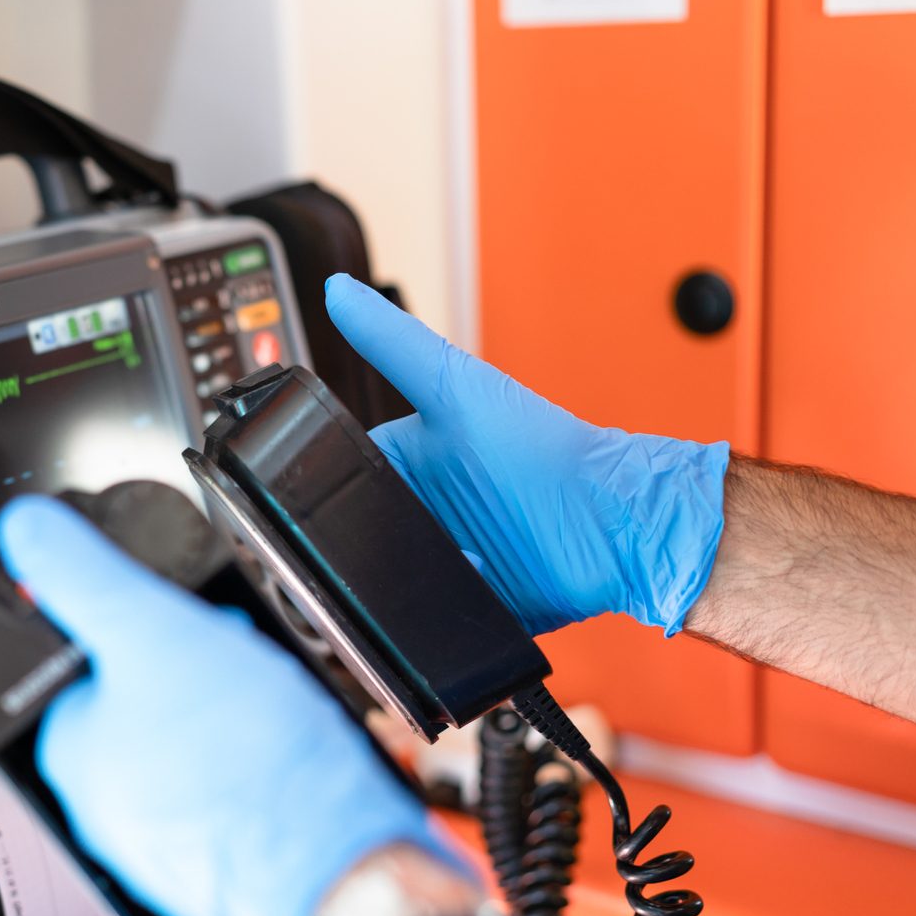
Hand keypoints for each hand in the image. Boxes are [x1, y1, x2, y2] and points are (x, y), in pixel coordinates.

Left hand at [0, 495, 460, 915]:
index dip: (147, 629)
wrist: (340, 863)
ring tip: (273, 716)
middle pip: (148, 704)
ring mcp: (163, 847)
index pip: (90, 664)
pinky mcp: (222, 868)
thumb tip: (24, 532)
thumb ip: (83, 577)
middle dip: (197, 674)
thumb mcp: (154, 630)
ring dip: (233, 722)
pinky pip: (236, 798)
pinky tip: (290, 764)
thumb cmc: (251, 761)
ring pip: (195, 750)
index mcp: (70, 754)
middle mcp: (103, 811)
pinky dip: (261, 774)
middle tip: (241, 666)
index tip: (190, 625)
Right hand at [325, 274, 729, 635]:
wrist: (613, 526)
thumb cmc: (542, 450)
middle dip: (351, 549)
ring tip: (404, 581)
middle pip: (359, 534)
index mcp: (411, 459)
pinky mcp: (470, 604)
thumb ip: (393, 342)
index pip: (343, 473)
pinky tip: (433, 607)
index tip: (302, 502)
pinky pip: (425, 624)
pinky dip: (419, 621)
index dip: (321, 487)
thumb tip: (338, 291)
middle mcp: (424, 511)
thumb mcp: (455, 389)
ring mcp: (446, 559)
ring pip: (385, 584)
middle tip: (360, 554)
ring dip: (384, 589)